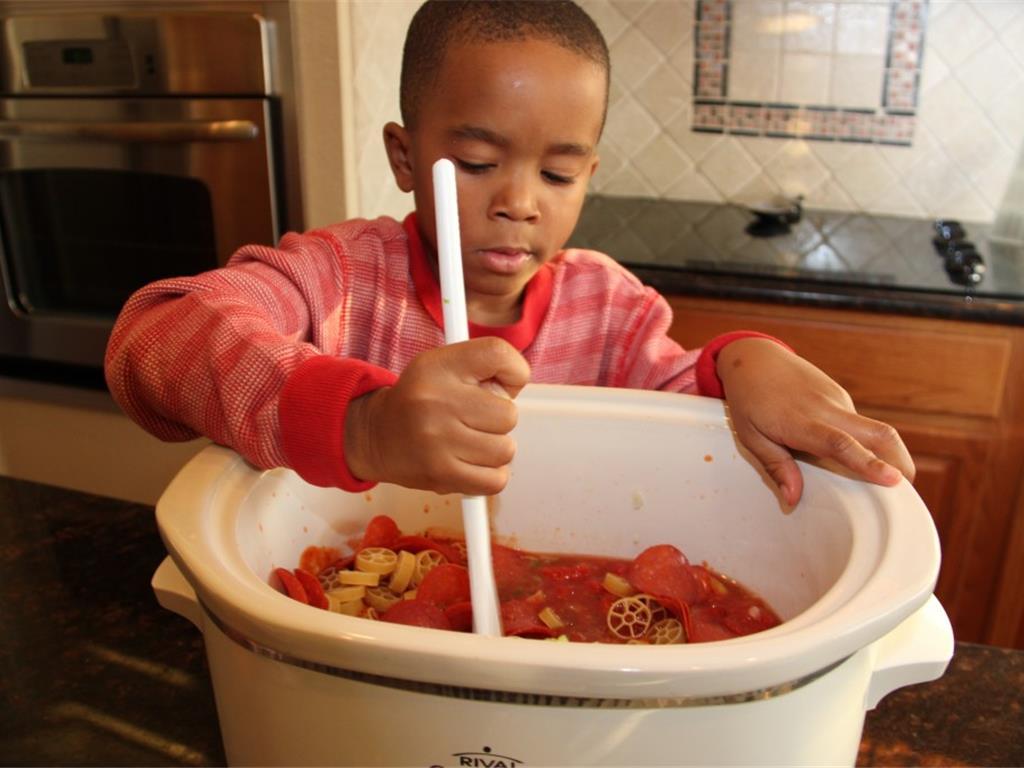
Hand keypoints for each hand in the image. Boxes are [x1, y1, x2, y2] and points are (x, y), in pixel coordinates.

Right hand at [344, 337, 529, 494]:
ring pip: (505, 450)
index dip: (514, 371)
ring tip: (469, 441)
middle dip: (498, 419)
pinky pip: (496, 480)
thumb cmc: (420, 400)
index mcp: (437, 366)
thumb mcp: (442, 365)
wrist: (375, 435)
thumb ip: (484, 366)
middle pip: (509, 414)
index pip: (497, 354)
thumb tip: (517, 385)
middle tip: (474, 418)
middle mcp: (435, 400)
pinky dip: (489, 475)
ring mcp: (437, 441)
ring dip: (494, 449)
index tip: (503, 383)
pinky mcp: (440, 475)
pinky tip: (470, 463)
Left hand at [716, 338, 914, 505]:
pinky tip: (863, 458)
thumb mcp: (751, 436)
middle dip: (901, 462)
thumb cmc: (749, 399)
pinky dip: (870, 442)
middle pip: (879, 433)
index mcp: (801, 422)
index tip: (894, 480)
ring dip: (890, 454)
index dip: (869, 464)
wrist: (754, 357)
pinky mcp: (841, 396)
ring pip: (876, 428)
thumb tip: (793, 499)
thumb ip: (776, 467)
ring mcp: (837, 400)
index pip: (841, 444)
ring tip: (892, 483)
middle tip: (908, 493)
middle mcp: (827, 409)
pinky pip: (861, 423)